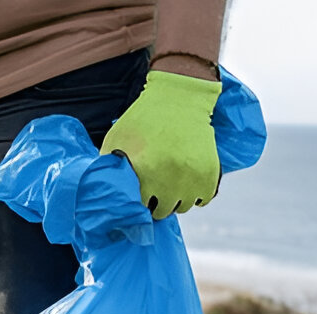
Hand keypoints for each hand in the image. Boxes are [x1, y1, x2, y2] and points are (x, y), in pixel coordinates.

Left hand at [100, 70, 221, 219]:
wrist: (180, 97)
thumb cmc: (144, 118)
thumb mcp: (117, 139)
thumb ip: (110, 167)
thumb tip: (107, 191)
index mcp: (145, 172)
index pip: (139, 207)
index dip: (138, 201)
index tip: (139, 193)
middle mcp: (169, 179)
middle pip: (161, 212)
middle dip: (156, 203)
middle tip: (156, 189)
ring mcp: (192, 178)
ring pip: (182, 207)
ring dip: (176, 200)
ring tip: (172, 184)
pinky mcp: (209, 174)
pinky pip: (203, 200)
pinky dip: (196, 195)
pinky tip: (187, 182)